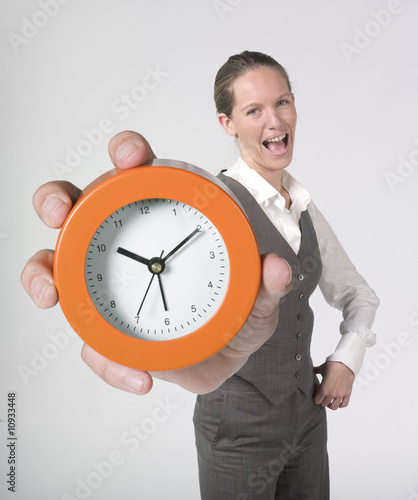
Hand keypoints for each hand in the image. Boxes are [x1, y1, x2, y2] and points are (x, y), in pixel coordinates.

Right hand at [21, 130, 292, 395]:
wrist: (224, 356)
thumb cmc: (234, 313)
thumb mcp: (258, 299)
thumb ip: (269, 284)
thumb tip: (278, 268)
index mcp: (161, 217)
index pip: (136, 174)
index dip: (126, 155)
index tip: (130, 158)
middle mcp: (123, 241)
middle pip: (76, 207)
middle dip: (57, 200)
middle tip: (61, 213)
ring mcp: (105, 282)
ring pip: (54, 263)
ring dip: (42, 273)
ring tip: (53, 292)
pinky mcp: (103, 326)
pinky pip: (90, 340)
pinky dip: (104, 358)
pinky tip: (139, 375)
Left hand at [313, 361, 354, 409]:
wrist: (345, 362)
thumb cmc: (333, 365)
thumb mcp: (321, 368)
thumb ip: (315, 371)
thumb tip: (310, 369)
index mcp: (324, 389)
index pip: (317, 401)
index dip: (315, 397)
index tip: (317, 391)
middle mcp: (332, 394)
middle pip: (324, 404)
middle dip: (322, 400)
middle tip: (323, 392)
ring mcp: (340, 394)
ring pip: (334, 407)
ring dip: (330, 404)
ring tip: (329, 399)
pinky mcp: (348, 393)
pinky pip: (344, 404)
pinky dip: (340, 404)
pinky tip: (338, 400)